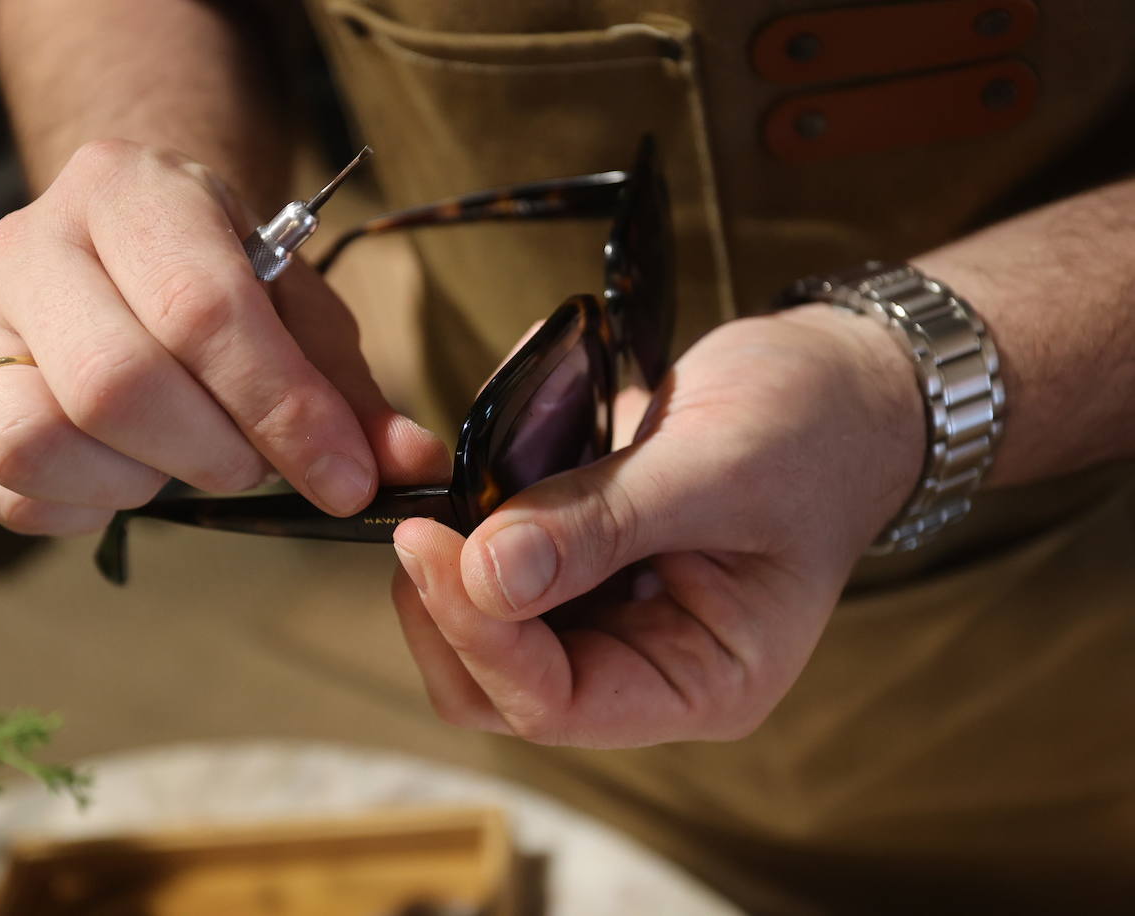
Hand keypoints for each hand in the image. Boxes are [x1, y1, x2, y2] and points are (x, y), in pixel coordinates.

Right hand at [0, 139, 446, 533]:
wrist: (113, 242)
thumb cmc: (214, 278)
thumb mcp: (293, 311)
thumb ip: (346, 389)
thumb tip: (406, 466)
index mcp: (132, 193)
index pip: (203, 310)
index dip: (283, 409)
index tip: (347, 481)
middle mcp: (32, 241)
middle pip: (115, 382)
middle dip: (210, 453)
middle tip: (249, 466)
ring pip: (36, 437)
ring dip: (135, 482)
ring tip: (176, 464)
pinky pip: (4, 482)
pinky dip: (81, 506)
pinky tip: (122, 476)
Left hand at [390, 306, 923, 747]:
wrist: (839, 381)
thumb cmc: (814, 431)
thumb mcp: (718, 469)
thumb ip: (604, 524)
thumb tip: (487, 576)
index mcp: (699, 683)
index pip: (554, 705)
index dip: (480, 636)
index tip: (430, 545)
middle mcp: (645, 663)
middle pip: (498, 683)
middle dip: (449, 610)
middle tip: (419, 519)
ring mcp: (608, 613)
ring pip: (484, 625)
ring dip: (452, 563)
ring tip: (446, 484)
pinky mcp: (582, 561)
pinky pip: (499, 561)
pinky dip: (475, 517)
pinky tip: (478, 463)